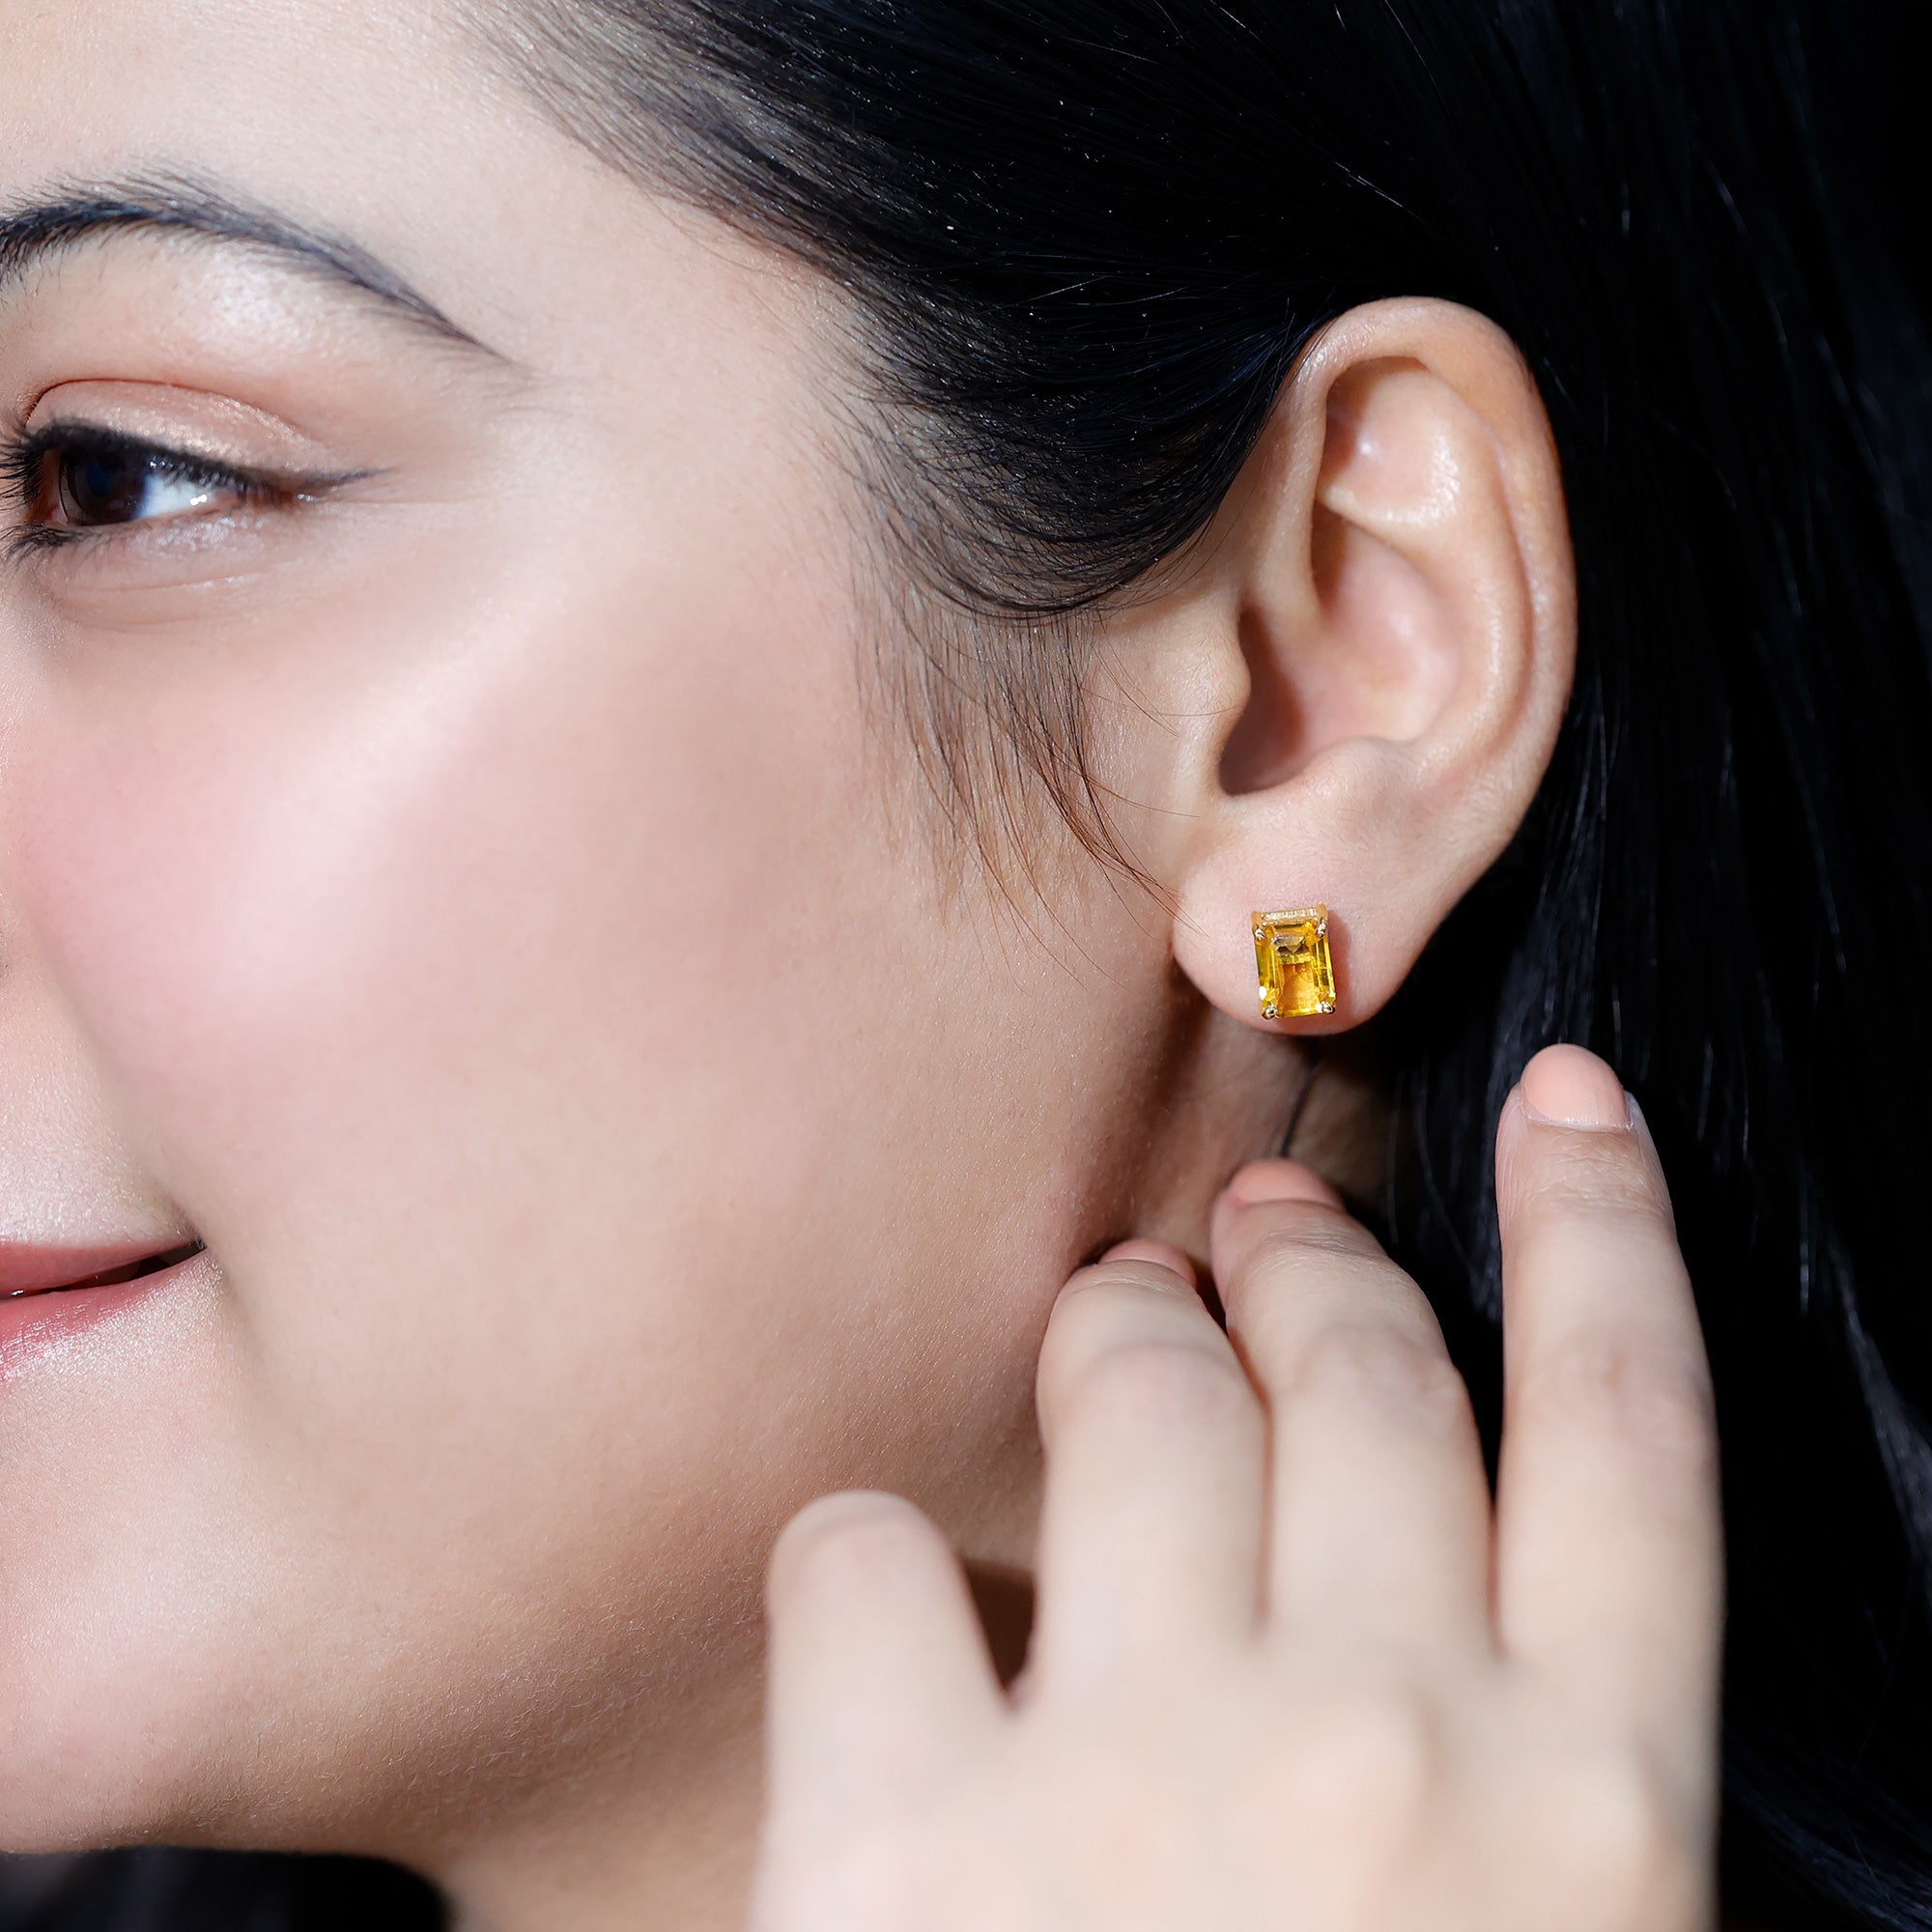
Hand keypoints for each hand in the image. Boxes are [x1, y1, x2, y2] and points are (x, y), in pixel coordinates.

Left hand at [750, 1045, 1721, 1931]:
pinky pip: (867, 1560)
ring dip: (1118, 1330)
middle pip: (1363, 1376)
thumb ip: (1547, 1811)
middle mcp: (1377, 1751)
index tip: (1566, 1104)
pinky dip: (865, 1559)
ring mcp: (1135, 1779)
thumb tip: (1490, 1634)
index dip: (1603, 1234)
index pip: (1629, 1434)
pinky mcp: (897, 1843)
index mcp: (1586, 1824)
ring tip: (1107, 1323)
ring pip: (1138, 1400)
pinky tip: (881, 1603)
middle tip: (1259, 1227)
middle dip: (1311, 1268)